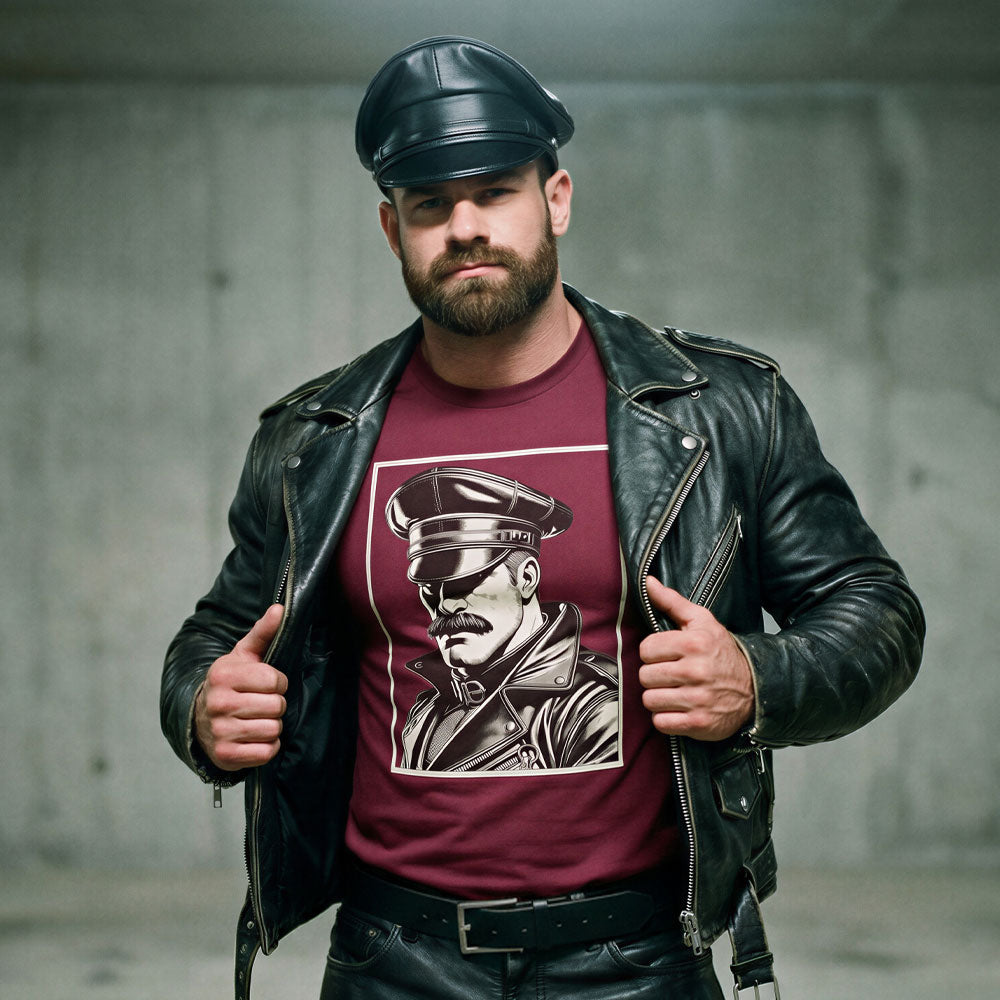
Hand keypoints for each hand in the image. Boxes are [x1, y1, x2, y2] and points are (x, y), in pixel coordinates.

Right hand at [194, 604, 287, 770]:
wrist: (200, 721)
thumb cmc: (231, 684)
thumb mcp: (244, 656)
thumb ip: (264, 632)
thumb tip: (281, 608)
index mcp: (223, 675)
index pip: (274, 680)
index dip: (278, 682)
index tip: (268, 684)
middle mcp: (218, 702)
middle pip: (276, 706)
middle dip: (276, 705)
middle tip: (262, 703)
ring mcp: (220, 730)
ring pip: (273, 729)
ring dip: (273, 726)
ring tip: (258, 719)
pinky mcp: (226, 755)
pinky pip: (266, 752)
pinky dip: (267, 747)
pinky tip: (255, 738)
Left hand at [639, 578, 753, 740]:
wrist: (756, 688)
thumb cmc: (722, 652)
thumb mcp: (702, 621)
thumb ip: (671, 601)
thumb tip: (647, 582)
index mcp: (693, 643)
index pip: (645, 649)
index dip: (653, 653)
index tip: (666, 655)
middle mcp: (695, 671)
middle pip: (645, 676)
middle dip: (654, 676)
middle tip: (669, 675)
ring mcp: (698, 700)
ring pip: (650, 700)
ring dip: (658, 698)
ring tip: (673, 692)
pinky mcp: (699, 724)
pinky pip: (661, 723)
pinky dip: (665, 718)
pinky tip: (678, 709)